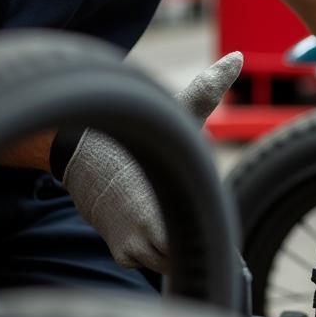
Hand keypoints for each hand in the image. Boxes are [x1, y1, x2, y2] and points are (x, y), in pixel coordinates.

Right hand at [62, 52, 243, 272]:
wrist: (80, 155)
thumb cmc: (141, 136)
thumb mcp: (178, 113)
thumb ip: (209, 90)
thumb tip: (235, 56)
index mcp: (170, 208)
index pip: (215, 239)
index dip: (217, 227)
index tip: (209, 211)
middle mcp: (152, 236)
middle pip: (193, 251)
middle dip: (191, 233)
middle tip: (176, 205)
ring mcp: (134, 250)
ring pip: (171, 259)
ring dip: (171, 241)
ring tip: (156, 209)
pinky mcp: (122, 255)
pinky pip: (150, 260)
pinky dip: (152, 247)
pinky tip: (142, 220)